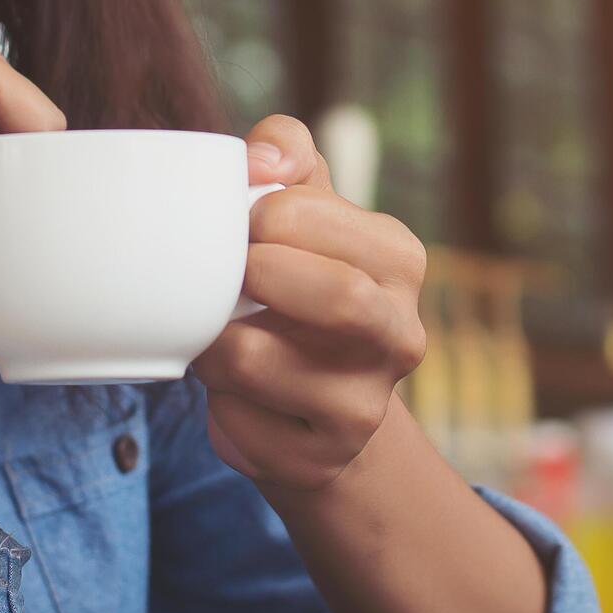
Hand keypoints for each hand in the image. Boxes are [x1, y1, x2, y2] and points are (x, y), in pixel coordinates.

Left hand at [191, 115, 428, 498]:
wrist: (313, 407)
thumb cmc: (298, 282)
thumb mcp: (303, 207)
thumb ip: (285, 151)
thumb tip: (259, 161)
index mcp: (399, 259)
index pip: (317, 217)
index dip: (260, 215)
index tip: (239, 224)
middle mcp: (400, 334)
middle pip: (337, 297)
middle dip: (255, 277)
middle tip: (227, 277)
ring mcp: (366, 407)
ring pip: (260, 364)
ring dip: (214, 344)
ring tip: (212, 335)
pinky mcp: (319, 461)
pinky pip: (239, 427)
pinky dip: (215, 406)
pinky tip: (230, 394)